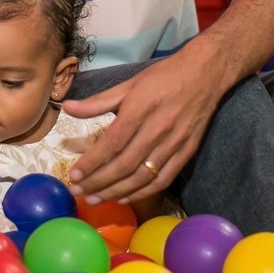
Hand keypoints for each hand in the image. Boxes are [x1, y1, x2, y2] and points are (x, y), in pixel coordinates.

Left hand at [61, 54, 222, 203]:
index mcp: (140, 109)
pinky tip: (124, 197)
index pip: (112, 143)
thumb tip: (68, 108)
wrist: (205, 73)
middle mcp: (158, 129)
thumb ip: (98, 101)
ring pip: (142, 176)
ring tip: (95, 199)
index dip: (92, 162)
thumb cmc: (163, 76)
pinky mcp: (187, 152)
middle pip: (125, 164)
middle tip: (78, 193)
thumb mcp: (128, 84)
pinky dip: (142, 192)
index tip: (74, 176)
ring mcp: (175, 143)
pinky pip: (163, 179)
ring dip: (116, 191)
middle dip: (98, 182)